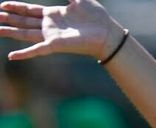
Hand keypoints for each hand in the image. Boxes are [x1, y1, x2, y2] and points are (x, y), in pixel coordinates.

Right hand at [0, 0, 120, 60]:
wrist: (108, 33)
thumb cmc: (97, 17)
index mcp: (53, 14)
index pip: (29, 10)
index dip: (15, 7)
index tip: (2, 4)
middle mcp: (49, 26)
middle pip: (23, 21)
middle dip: (7, 18)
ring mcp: (51, 36)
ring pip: (24, 33)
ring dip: (9, 31)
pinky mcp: (55, 45)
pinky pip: (37, 50)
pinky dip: (24, 53)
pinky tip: (11, 56)